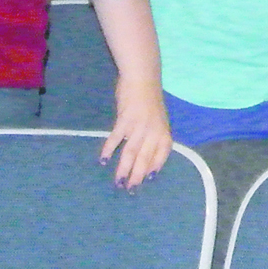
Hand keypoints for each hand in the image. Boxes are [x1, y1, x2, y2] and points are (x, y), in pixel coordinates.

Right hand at [100, 75, 171, 190]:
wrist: (142, 78)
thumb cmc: (149, 98)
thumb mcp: (158, 118)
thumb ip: (154, 134)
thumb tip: (147, 153)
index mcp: (163, 130)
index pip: (162, 154)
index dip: (155, 166)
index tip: (149, 179)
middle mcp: (153, 131)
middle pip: (145, 158)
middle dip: (138, 176)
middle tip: (130, 190)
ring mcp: (139, 126)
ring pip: (131, 153)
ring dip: (123, 169)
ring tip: (118, 183)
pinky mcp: (125, 120)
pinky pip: (116, 139)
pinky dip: (109, 150)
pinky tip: (103, 161)